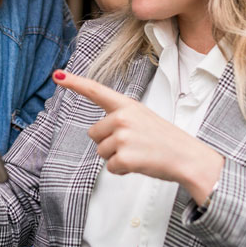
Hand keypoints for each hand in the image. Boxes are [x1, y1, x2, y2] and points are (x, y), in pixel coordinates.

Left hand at [53, 71, 222, 203]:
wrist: (188, 157)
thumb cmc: (165, 139)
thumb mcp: (142, 117)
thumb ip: (119, 117)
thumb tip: (98, 130)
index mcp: (126, 104)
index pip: (96, 91)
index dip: (75, 83)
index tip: (57, 76)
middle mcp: (122, 117)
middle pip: (94, 133)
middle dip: (108, 143)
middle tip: (133, 144)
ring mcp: (123, 136)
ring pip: (101, 152)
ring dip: (116, 157)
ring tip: (139, 153)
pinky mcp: (125, 157)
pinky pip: (111, 167)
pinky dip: (122, 170)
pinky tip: (139, 164)